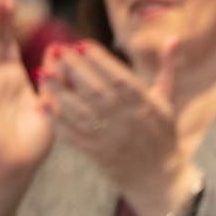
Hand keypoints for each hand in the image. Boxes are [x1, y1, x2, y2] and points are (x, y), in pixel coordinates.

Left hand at [37, 38, 199, 215]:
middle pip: (96, 90)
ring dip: (59, 92)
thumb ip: (167, 68)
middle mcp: (127, 120)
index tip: (82, 44)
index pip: (120, 78)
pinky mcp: (96, 153)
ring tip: (43, 73)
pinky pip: (73, 135)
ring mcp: (111, 137)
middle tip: (57, 50)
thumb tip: (174, 38)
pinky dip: (56, 121)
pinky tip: (42, 105)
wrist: (159, 178)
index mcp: (146, 105)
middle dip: (75, 69)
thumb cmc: (163, 134)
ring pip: (81, 111)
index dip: (99, 60)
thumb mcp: (168, 101)